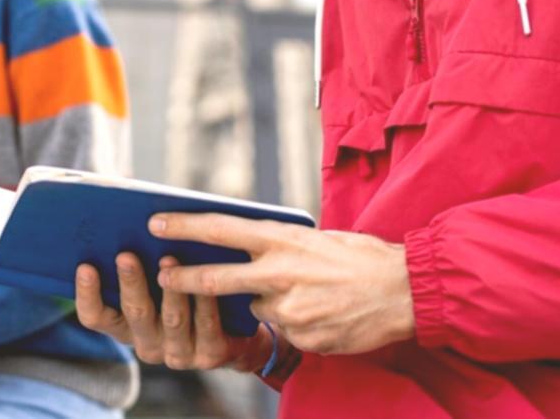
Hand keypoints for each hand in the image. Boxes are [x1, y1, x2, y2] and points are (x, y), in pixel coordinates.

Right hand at [75, 253, 273, 372]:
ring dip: (170, 289)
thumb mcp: (157, 286)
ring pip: (171, 319)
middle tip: (126, 255)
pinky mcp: (208, 355)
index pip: (95, 316)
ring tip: (168, 258)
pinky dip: (204, 299)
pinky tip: (205, 277)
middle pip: (133, 313)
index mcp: (126, 327)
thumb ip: (140, 265)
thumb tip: (126, 225)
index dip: (86, 294)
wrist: (236, 334)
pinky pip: (206, 324)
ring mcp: (177, 353)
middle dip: (130, 282)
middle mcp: (147, 344)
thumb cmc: (185, 296)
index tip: (85, 266)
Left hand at [151, 214, 414, 355]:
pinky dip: (295, 322)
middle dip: (184, 280)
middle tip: (162, 276)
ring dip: (268, 302)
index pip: (220, 229)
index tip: (155, 221)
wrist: (405, 291)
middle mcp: (279, 273)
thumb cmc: (361, 257)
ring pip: (258, 308)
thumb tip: (247, 250)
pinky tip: (323, 312)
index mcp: (281, 240)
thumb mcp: (315, 238)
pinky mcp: (301, 338)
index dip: (183, 226)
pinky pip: (285, 330)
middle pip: (216, 279)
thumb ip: (279, 247)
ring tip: (307, 293)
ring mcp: (289, 310)